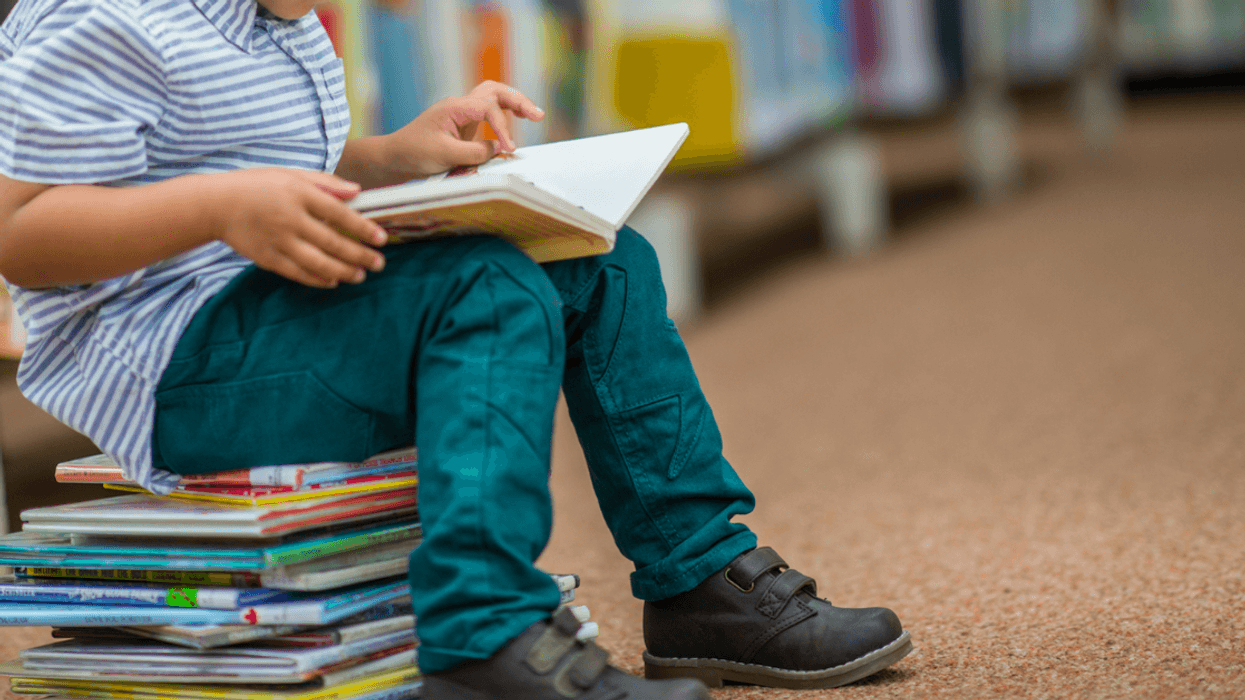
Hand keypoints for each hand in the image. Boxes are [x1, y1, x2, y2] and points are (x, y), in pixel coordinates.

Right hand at [203, 169, 388, 288]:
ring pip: (318, 262)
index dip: (363, 228)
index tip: (381, 239)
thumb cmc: (257, 186)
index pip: (339, 213)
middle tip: (379, 263)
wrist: (215, 204)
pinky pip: (298, 273)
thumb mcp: (291, 174)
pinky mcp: (267, 258)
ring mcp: (278, 240)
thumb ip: (326, 182)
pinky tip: (334, 281)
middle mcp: (290, 218)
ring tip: (361, 276)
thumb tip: (357, 190)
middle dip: (360, 255)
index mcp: (298, 194)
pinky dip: (318, 279)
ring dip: (343, 271)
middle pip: (333, 242)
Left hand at [390, 81, 545, 176]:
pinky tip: (514, 123)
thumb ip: (475, 152)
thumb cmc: (414, 153)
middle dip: (518, 101)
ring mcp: (462, 115)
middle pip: (495, 91)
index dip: (503, 128)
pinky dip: (503, 116)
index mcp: (454, 107)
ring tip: (534, 115)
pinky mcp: (463, 126)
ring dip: (513, 104)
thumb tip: (499, 148)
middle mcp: (460, 106)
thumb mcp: (445, 156)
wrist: (394, 156)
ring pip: (493, 98)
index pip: (488, 108)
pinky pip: (488, 114)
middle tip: (538, 115)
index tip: (510, 149)